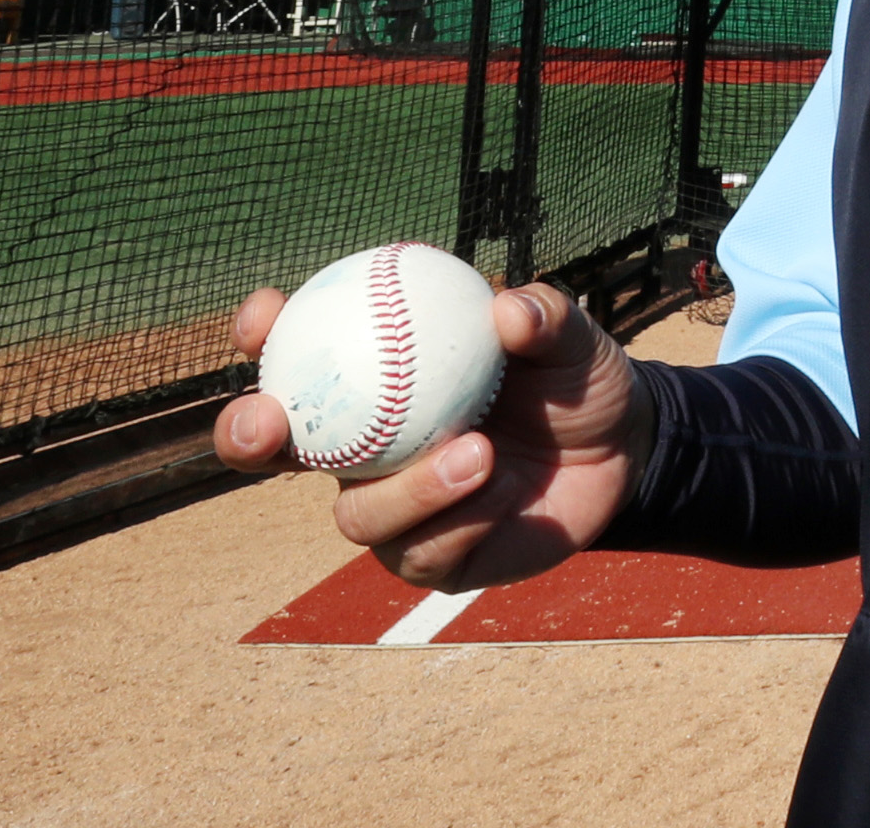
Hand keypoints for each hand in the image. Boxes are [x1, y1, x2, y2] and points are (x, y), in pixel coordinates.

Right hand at [211, 276, 648, 589]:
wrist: (623, 449)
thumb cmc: (572, 377)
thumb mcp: (568, 337)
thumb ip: (542, 317)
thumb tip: (508, 311)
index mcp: (378, 379)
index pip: (297, 356)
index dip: (263, 336)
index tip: (266, 314)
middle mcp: (366, 448)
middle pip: (276, 452)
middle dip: (246, 435)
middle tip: (269, 417)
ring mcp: (393, 509)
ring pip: (356, 514)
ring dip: (406, 487)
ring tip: (477, 450)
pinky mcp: (433, 559)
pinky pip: (423, 550)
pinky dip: (462, 518)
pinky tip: (500, 490)